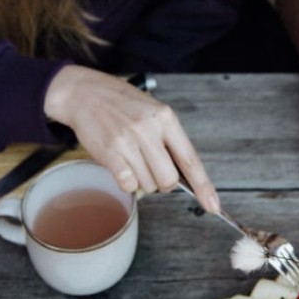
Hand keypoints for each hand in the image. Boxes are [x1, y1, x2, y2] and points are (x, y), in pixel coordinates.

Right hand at [44, 66, 218, 211]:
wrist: (85, 92)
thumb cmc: (121, 103)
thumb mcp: (153, 111)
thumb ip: (168, 139)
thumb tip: (183, 175)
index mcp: (166, 118)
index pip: (191, 159)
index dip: (204, 186)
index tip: (213, 206)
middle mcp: (149, 129)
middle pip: (169, 180)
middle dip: (163, 183)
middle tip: (152, 169)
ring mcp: (128, 141)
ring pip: (148, 184)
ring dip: (143, 181)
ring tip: (132, 159)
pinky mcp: (109, 152)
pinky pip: (127, 184)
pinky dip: (127, 182)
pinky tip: (122, 165)